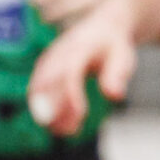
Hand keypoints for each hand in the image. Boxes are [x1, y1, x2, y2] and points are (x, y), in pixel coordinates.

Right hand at [27, 2, 137, 137]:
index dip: (71, 96)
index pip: (70, 73)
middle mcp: (58, 53)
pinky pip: (36, 90)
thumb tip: (114, 95)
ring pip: (38, 89)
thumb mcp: (123, 57)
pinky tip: (58, 125)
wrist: (102, 27)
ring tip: (65, 132)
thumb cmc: (114, 46)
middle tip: (69, 131)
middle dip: (54, 110)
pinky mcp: (42, 68)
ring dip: (47, 113)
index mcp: (80, 47)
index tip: (81, 117)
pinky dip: (44, 109)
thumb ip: (117, 75)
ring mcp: (47, 60)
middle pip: (47, 82)